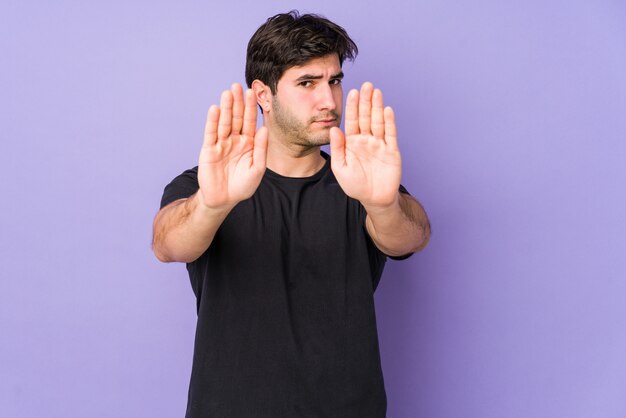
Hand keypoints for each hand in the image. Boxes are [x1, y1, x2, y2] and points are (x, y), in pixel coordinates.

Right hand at [198, 83, 267, 208]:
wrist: (223, 200)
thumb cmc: (242, 186)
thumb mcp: (257, 168)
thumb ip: (261, 149)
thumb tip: (265, 129)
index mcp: (249, 143)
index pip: (250, 122)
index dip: (251, 108)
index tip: (252, 93)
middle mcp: (235, 140)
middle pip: (237, 118)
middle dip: (238, 102)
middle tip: (238, 86)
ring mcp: (221, 144)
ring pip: (224, 122)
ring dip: (226, 108)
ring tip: (227, 93)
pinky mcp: (209, 150)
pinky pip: (211, 133)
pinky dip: (213, 121)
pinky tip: (215, 109)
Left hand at [330, 82, 401, 208]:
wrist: (374, 199)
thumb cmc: (355, 185)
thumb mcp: (340, 168)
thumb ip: (337, 148)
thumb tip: (334, 129)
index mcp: (352, 142)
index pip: (352, 121)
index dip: (352, 107)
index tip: (352, 92)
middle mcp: (366, 140)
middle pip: (366, 117)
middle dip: (366, 101)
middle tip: (366, 84)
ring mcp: (380, 144)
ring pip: (378, 122)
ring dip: (377, 107)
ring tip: (376, 91)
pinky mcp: (392, 151)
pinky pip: (390, 134)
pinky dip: (389, 122)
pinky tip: (387, 110)